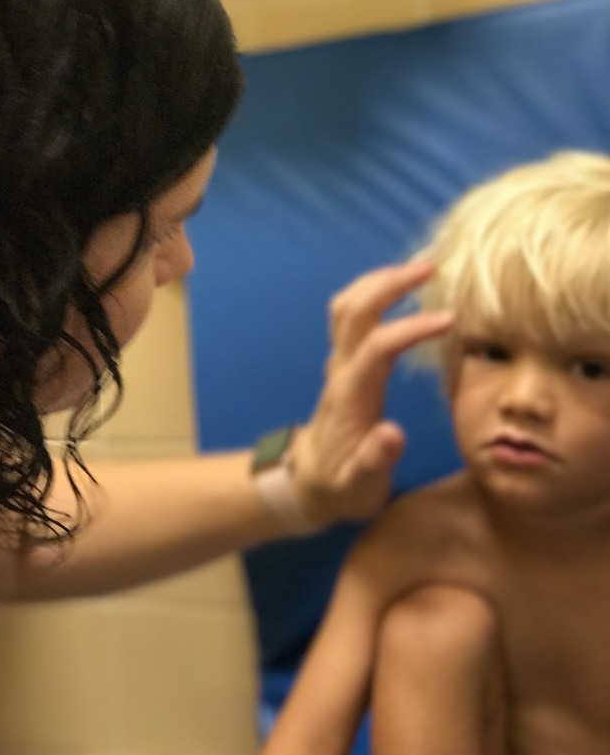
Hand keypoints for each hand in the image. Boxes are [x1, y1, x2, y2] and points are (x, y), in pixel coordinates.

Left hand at [293, 260, 452, 524]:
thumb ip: (373, 461)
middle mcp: (341, 371)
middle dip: (389, 283)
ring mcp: (339, 364)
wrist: (306, 484)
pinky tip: (401, 289)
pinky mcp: (344, 363)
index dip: (410, 329)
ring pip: (348, 307)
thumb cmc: (337, 487)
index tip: (449, 320)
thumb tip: (393, 434)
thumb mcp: (357, 487)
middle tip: (431, 267)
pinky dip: (375, 294)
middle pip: (354, 311)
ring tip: (420, 269)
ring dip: (380, 281)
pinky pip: (352, 316)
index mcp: (350, 396)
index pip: (377, 348)